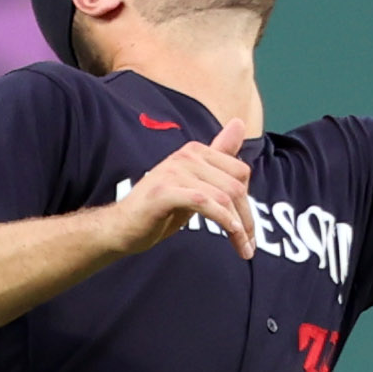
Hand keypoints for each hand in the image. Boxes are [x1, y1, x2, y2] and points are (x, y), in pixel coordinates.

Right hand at [110, 119, 253, 261]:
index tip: (246, 227)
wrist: (123, 226)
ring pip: (223, 197)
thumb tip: (239, 122)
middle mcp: (186, 156)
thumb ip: (219, 157)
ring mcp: (174, 172)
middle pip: (235, 186)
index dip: (248, 201)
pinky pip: (204, 202)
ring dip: (238, 227)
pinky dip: (222, 219)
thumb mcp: (196, 183)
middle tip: (249, 246)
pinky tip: (231, 233)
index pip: (240, 172)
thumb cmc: (162, 207)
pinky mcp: (164, 192)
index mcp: (196, 151)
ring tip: (243, 249)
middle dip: (247, 219)